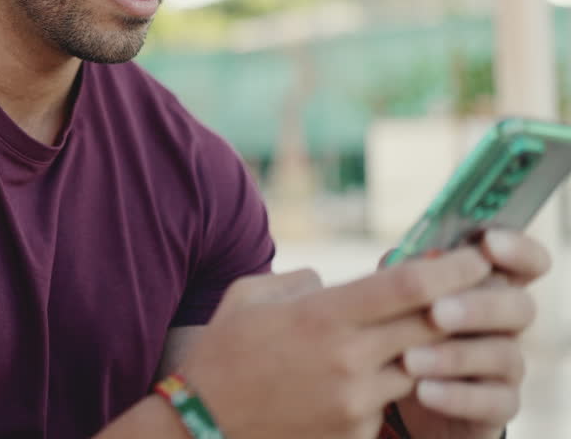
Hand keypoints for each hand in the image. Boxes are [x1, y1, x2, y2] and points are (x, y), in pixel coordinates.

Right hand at [179, 247, 489, 438]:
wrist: (203, 426)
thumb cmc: (221, 354)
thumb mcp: (249, 296)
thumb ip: (300, 281)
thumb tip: (334, 283)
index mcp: (321, 316)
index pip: (409, 285)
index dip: (453, 267)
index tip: (474, 256)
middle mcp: (347, 359)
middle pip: (432, 325)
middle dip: (459, 305)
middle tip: (474, 290)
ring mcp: (356, 402)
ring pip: (421, 366)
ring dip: (426, 349)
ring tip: (413, 335)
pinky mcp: (357, 433)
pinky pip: (391, 402)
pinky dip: (388, 385)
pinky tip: (361, 377)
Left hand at [393, 230, 551, 438]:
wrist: (399, 392)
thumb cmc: (402, 330)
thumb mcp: (398, 301)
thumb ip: (403, 277)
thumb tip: (398, 258)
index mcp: (488, 286)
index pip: (525, 262)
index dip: (518, 249)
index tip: (488, 244)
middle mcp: (506, 324)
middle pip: (520, 307)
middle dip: (479, 306)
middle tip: (436, 312)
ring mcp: (506, 365)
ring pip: (503, 355)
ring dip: (456, 355)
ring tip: (410, 360)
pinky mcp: (498, 405)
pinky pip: (493, 402)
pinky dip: (457, 396)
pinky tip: (424, 391)